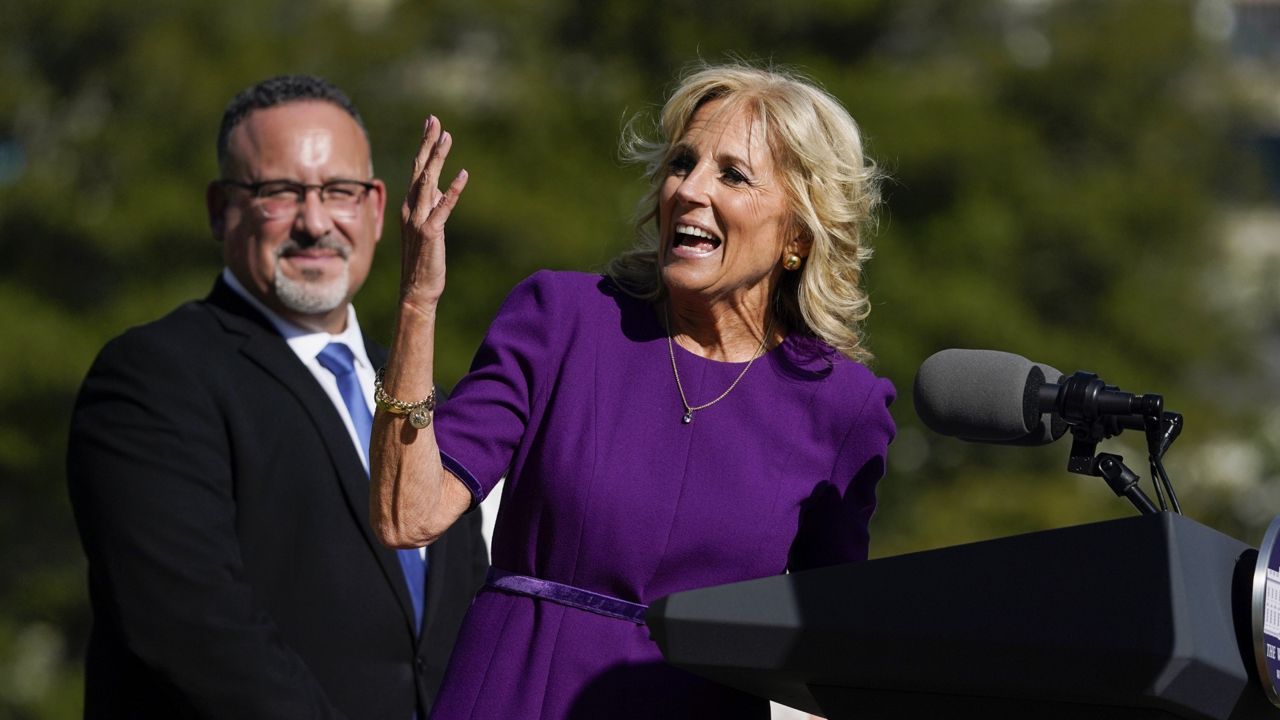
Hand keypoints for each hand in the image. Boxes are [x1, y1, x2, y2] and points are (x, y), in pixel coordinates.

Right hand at [400, 115, 468, 311]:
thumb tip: (440, 185)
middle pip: (420, 169)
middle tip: (435, 119)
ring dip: (437, 159)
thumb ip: (432, 204)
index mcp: (410, 205)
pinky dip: (453, 191)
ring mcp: (418, 220)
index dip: (425, 145)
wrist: (417, 289)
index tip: (432, 123)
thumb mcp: (427, 225)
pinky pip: (443, 208)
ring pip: (428, 182)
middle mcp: (411, 208)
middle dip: (428, 143)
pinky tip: (463, 175)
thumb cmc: (424, 259)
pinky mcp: (430, 233)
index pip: (417, 168)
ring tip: (447, 137)